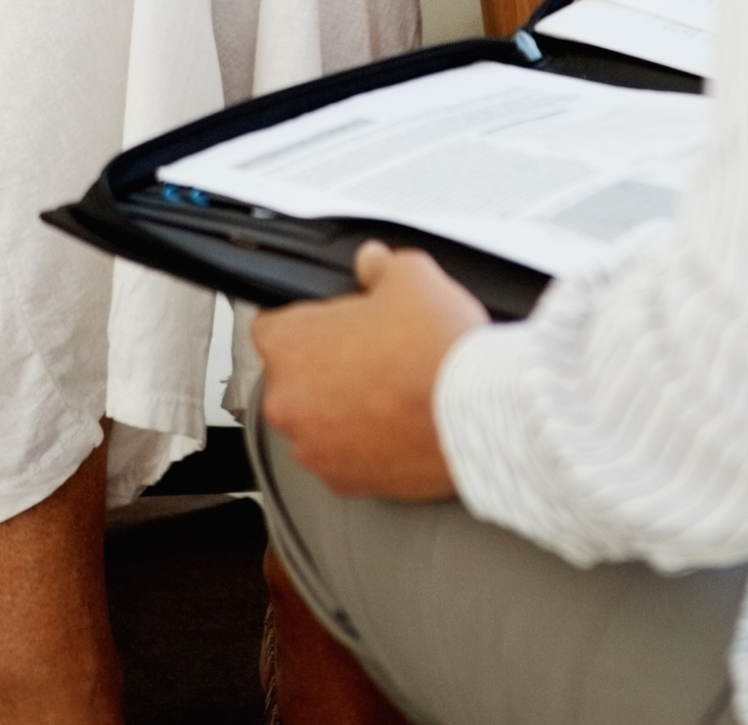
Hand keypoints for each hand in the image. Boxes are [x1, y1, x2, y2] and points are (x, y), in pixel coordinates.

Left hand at [253, 242, 483, 499]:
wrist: (476, 412)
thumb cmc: (436, 346)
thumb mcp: (410, 275)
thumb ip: (380, 266)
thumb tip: (372, 263)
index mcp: (290, 344)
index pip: (271, 326)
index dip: (307, 320)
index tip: (333, 322)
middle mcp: (289, 402)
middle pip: (294, 377)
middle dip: (325, 365)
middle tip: (372, 353)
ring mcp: (314, 449)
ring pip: (317, 420)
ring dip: (342, 408)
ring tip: (390, 390)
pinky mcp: (345, 483)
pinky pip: (343, 456)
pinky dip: (363, 443)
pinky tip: (398, 423)